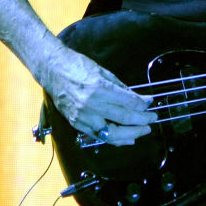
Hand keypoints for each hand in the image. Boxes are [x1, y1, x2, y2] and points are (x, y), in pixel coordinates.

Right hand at [40, 46, 156, 145]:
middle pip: (123, 118)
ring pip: (111, 133)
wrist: (53, 71)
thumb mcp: (103, 72)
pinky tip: (126, 139)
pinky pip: (99, 136)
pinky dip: (114, 139)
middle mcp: (91, 105)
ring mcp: (82, 116)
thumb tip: (138, 99)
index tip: (151, 104)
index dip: (142, 105)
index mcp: (99, 88)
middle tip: (153, 118)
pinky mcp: (76, 123)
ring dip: (131, 133)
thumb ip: (121, 88)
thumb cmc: (77, 66)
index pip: (128, 102)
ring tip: (143, 131)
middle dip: (142, 120)